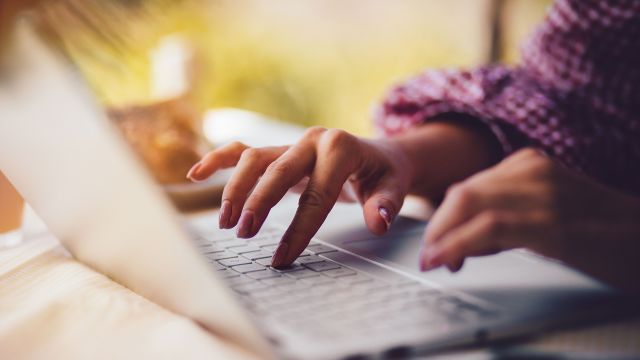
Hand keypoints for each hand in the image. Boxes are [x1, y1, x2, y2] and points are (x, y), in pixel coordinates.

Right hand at [188, 127, 413, 266]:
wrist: (378, 154)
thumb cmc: (384, 173)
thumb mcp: (393, 187)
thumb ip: (387, 204)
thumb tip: (379, 222)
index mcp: (341, 148)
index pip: (318, 193)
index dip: (300, 228)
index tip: (284, 257)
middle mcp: (312, 140)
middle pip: (278, 171)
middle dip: (259, 203)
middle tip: (245, 233)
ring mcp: (292, 143)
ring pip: (254, 159)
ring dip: (236, 188)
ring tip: (227, 222)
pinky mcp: (279, 150)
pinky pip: (243, 151)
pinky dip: (219, 160)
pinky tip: (196, 175)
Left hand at [421, 148, 639, 291]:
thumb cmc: (601, 231)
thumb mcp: (546, 211)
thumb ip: (506, 216)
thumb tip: (463, 240)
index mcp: (529, 164)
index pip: (469, 188)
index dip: (445, 219)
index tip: (437, 245)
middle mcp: (532, 170)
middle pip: (462, 194)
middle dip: (437, 228)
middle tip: (429, 255)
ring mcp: (542, 193)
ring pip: (468, 205)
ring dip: (442, 237)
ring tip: (434, 260)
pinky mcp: (550, 222)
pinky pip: (489, 228)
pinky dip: (458, 244)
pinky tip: (448, 259)